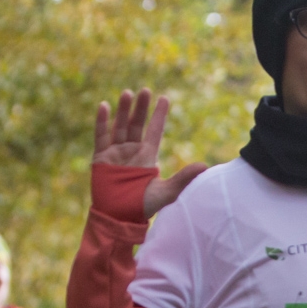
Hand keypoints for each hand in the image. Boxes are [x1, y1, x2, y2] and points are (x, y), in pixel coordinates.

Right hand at [92, 89, 206, 219]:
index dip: (159, 115)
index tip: (164, 98)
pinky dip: (102, 122)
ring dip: (123, 110)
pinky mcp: (101, 158)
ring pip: (120, 126)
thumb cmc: (142, 206)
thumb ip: (183, 178)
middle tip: (145, 90)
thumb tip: (205, 167)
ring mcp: (116, 153)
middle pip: (137, 124)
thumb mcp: (166, 192)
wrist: (118, 217)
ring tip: (127, 93)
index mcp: (147, 156)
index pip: (155, 130)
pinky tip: (104, 106)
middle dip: (140, 107)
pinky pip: (101, 136)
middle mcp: (132, 151)